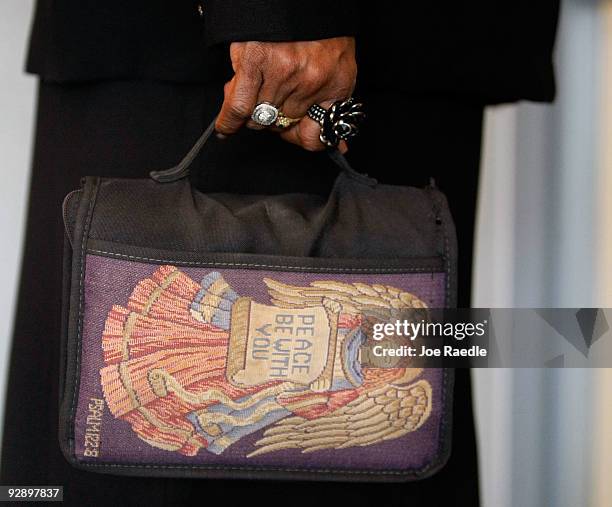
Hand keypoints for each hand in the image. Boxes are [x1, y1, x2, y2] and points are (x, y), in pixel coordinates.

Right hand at [216, 37, 356, 151]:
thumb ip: (334, 106)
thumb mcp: (339, 67)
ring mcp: (283, 73)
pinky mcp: (256, 62)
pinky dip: (229, 121)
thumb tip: (339, 147)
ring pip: (259, 118)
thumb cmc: (319, 29)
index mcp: (335, 84)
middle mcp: (311, 81)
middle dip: (272, 119)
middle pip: (281, 126)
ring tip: (252, 94)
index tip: (291, 132)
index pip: (314, 138)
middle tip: (269, 101)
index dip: (297, 139)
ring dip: (252, 112)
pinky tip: (226, 128)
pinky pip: (238, 106)